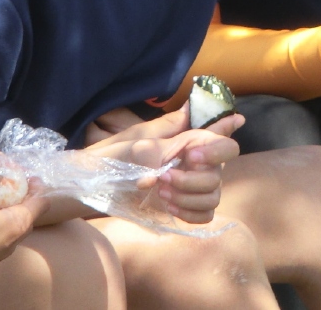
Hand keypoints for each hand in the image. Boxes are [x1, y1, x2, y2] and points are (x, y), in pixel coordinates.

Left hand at [85, 107, 241, 223]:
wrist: (95, 185)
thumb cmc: (115, 156)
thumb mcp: (140, 139)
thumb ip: (171, 128)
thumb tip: (192, 104)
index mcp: (188, 142)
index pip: (225, 144)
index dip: (216, 151)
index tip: (191, 156)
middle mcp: (196, 164)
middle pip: (219, 175)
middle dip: (193, 180)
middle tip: (164, 179)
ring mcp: (191, 187)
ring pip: (213, 196)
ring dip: (188, 197)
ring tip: (162, 192)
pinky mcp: (185, 206)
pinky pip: (205, 215)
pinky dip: (190, 213)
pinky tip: (169, 206)